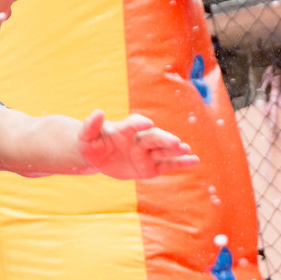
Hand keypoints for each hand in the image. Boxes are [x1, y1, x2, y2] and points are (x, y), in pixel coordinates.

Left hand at [78, 110, 198, 179]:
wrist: (98, 156)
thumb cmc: (92, 144)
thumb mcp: (86, 137)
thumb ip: (90, 126)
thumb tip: (97, 112)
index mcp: (124, 129)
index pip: (133, 124)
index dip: (139, 123)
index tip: (147, 123)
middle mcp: (139, 139)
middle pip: (154, 138)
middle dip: (164, 139)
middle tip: (175, 141)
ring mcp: (146, 153)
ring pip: (163, 151)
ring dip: (175, 150)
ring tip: (187, 150)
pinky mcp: (150, 167)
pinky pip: (167, 165)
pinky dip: (180, 163)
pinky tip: (194, 160)